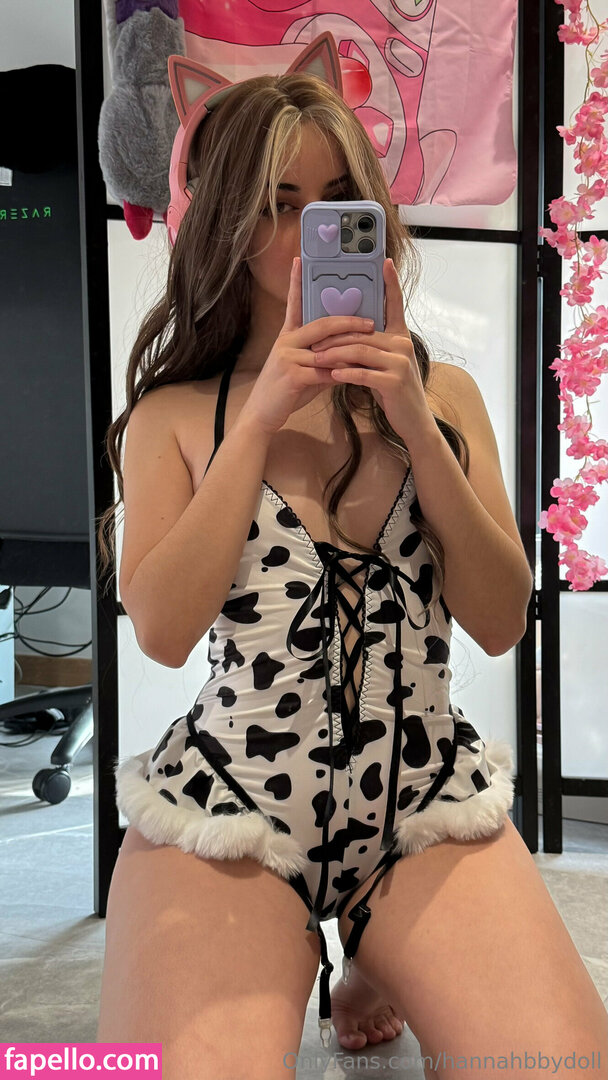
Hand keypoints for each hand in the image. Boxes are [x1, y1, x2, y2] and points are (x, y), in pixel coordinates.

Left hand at [310, 259, 436, 443]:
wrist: (412, 420)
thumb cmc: (393, 391)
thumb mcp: (383, 365)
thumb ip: (371, 348)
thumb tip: (345, 336)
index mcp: (401, 336)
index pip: (395, 304)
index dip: (390, 282)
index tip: (384, 261)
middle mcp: (402, 344)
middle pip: (362, 332)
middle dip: (334, 335)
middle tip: (311, 339)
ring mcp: (400, 362)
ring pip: (359, 351)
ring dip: (334, 355)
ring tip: (315, 358)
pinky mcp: (393, 381)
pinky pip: (363, 373)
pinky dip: (345, 373)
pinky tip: (332, 376)